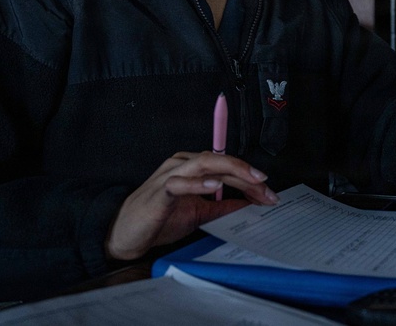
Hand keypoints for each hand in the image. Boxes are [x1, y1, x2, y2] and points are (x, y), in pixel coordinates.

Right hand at [104, 151, 278, 260]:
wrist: (126, 234)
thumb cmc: (160, 219)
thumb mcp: (199, 213)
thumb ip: (222, 207)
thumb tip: (248, 204)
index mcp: (192, 167)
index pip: (227, 167)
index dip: (250, 178)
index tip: (270, 194)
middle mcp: (183, 164)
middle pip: (221, 161)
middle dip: (248, 175)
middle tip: (267, 189)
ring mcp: (170, 174)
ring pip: (205, 163)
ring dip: (232, 172)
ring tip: (252, 180)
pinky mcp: (160, 190)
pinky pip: (180, 182)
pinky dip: (199, 183)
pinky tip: (215, 186)